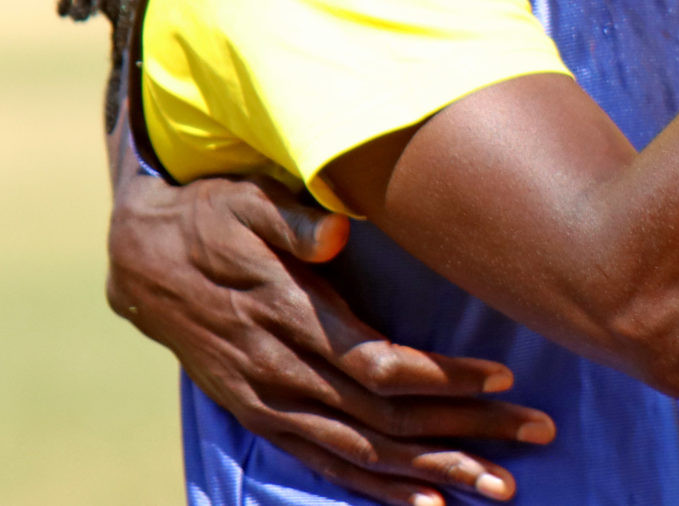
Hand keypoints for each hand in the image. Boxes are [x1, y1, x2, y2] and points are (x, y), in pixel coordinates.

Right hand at [107, 165, 552, 504]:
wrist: (143, 260)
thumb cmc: (214, 217)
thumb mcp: (247, 201)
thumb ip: (292, 219)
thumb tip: (334, 229)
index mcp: (289, 319)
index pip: (379, 365)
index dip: (443, 377)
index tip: (503, 376)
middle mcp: (282, 374)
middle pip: (386, 419)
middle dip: (464, 431)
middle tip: (536, 434)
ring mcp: (271, 404)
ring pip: (365, 452)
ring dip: (435, 471)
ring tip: (501, 485)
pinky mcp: (262, 419)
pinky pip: (327, 465)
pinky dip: (378, 490)